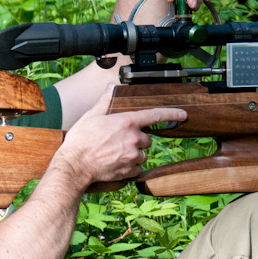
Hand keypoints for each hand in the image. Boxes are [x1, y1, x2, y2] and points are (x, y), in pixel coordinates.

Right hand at [54, 84, 186, 185]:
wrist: (74, 166)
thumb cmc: (81, 141)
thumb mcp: (91, 116)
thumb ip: (105, 101)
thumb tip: (111, 87)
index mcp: (127, 122)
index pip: (154, 115)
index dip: (171, 114)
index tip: (183, 114)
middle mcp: (133, 139)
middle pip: (147, 139)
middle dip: (138, 140)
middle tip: (120, 141)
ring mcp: (133, 156)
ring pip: (143, 154)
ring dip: (135, 154)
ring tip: (116, 153)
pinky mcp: (129, 171)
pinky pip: (137, 168)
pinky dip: (130, 167)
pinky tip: (116, 163)